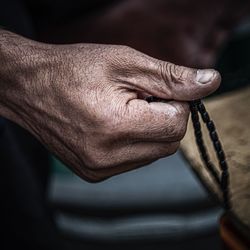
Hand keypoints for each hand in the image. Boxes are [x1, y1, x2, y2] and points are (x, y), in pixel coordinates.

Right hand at [0, 31, 219, 181]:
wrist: (30, 88)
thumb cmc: (73, 70)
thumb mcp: (125, 62)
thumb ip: (171, 77)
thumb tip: (211, 83)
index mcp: (115, 126)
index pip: (176, 126)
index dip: (175, 104)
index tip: (156, 90)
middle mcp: (107, 157)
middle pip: (168, 144)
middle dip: (163, 118)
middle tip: (138, 98)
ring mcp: (99, 169)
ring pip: (152, 154)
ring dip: (148, 131)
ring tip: (121, 110)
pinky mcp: (94, 173)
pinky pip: (133, 161)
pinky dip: (133, 142)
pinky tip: (113, 125)